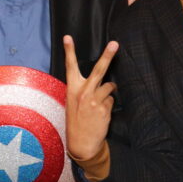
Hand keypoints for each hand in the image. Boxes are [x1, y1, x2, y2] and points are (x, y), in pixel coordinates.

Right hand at [63, 36, 117, 162]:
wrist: (81, 143)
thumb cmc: (76, 120)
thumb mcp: (72, 103)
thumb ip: (83, 89)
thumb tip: (101, 80)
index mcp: (72, 89)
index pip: (70, 67)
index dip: (69, 51)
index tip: (68, 37)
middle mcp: (84, 92)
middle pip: (99, 70)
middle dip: (107, 56)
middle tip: (115, 44)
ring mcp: (95, 101)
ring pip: (110, 86)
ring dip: (108, 92)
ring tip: (99, 104)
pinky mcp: (105, 109)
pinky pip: (112, 100)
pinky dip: (109, 104)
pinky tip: (101, 114)